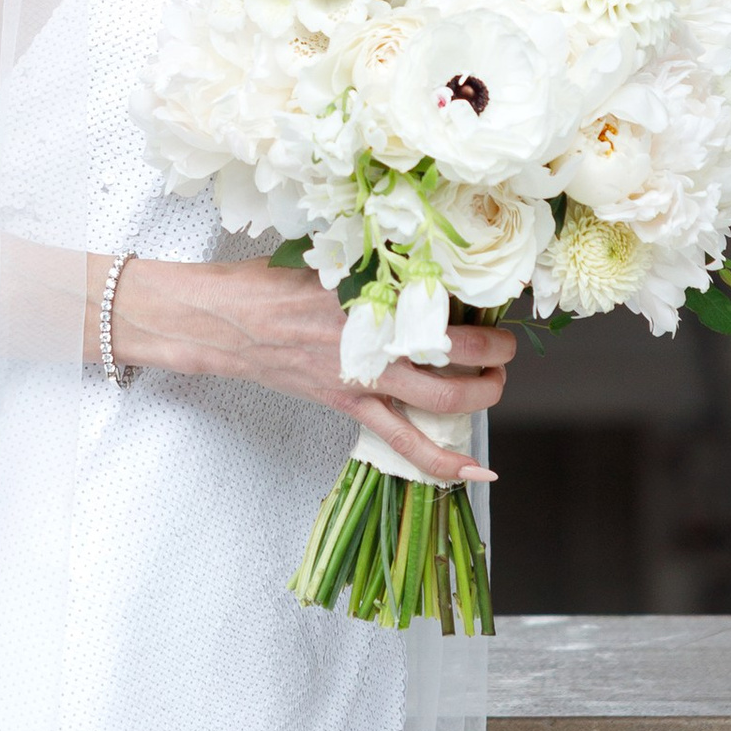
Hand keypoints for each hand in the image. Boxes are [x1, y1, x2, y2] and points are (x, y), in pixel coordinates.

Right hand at [105, 254, 512, 486]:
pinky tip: (476, 471)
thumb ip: (374, 266)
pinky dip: (444, 462)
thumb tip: (419, 261)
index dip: (478, 302)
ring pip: (442, 399)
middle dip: (494, 352)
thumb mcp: (328, 259)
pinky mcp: (351, 405)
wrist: (225, 322)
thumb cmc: (269, 284)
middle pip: (456, 351)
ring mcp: (364, 377)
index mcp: (369, 292)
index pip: (442, 298)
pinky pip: (407, 443)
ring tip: (495, 385)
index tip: (493, 298)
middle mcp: (373, 337)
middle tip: (505, 346)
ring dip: (481, 394)